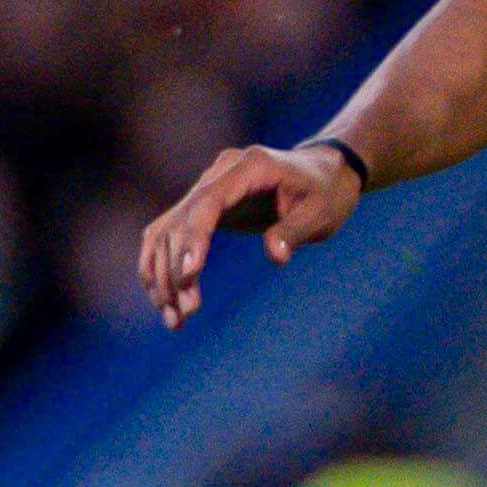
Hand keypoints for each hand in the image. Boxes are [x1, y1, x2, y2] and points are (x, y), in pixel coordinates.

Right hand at [137, 139, 364, 326]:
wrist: (323, 173)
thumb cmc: (326, 193)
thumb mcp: (321, 212)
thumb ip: (296, 230)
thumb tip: (276, 255)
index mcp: (249, 167)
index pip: (208, 202)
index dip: (193, 238)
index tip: (189, 275)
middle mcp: (219, 173)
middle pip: (180, 221)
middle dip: (175, 270)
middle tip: (186, 314)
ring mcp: (206, 187)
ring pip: (166, 231)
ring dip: (161, 275)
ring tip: (175, 320)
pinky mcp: (201, 205)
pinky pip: (169, 234)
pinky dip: (160, 266)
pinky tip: (165, 300)